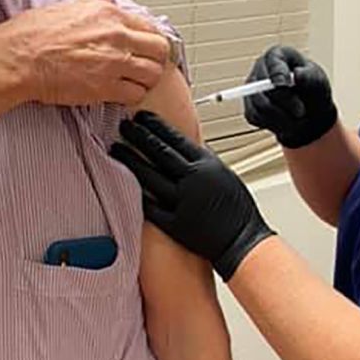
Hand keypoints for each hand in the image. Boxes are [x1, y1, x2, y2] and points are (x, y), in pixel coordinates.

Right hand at [0, 0, 170, 106]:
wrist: (18, 58)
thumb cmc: (32, 35)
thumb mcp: (66, 6)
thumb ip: (93, 2)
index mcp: (108, 13)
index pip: (149, 26)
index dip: (150, 39)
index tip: (147, 47)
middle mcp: (116, 35)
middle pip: (159, 49)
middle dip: (155, 58)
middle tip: (145, 65)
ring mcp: (114, 62)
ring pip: (153, 74)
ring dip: (146, 79)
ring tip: (134, 81)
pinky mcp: (106, 87)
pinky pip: (136, 94)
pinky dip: (132, 96)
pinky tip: (120, 93)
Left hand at [111, 111, 274, 279]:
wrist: (243, 242)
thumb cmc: (238, 211)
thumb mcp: (225, 175)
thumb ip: (205, 161)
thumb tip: (188, 146)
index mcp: (208, 166)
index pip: (176, 139)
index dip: (156, 126)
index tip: (142, 118)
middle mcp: (193, 181)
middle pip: (159, 153)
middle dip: (138, 136)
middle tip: (123, 126)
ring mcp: (182, 203)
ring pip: (149, 176)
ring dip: (131, 161)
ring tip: (116, 149)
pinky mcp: (175, 225)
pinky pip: (151, 207)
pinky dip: (138, 194)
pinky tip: (124, 183)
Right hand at [243, 44, 336, 147]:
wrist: (310, 113)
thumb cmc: (314, 91)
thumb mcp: (318, 81)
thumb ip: (309, 77)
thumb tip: (297, 74)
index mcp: (278, 55)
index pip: (272, 61)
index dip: (276, 72)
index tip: (284, 83)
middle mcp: (261, 69)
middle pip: (262, 84)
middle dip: (283, 101)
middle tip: (301, 112)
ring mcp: (252, 88)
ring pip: (259, 105)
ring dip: (281, 117)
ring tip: (298, 120)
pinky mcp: (250, 107)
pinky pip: (255, 117)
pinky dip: (273, 124)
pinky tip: (285, 122)